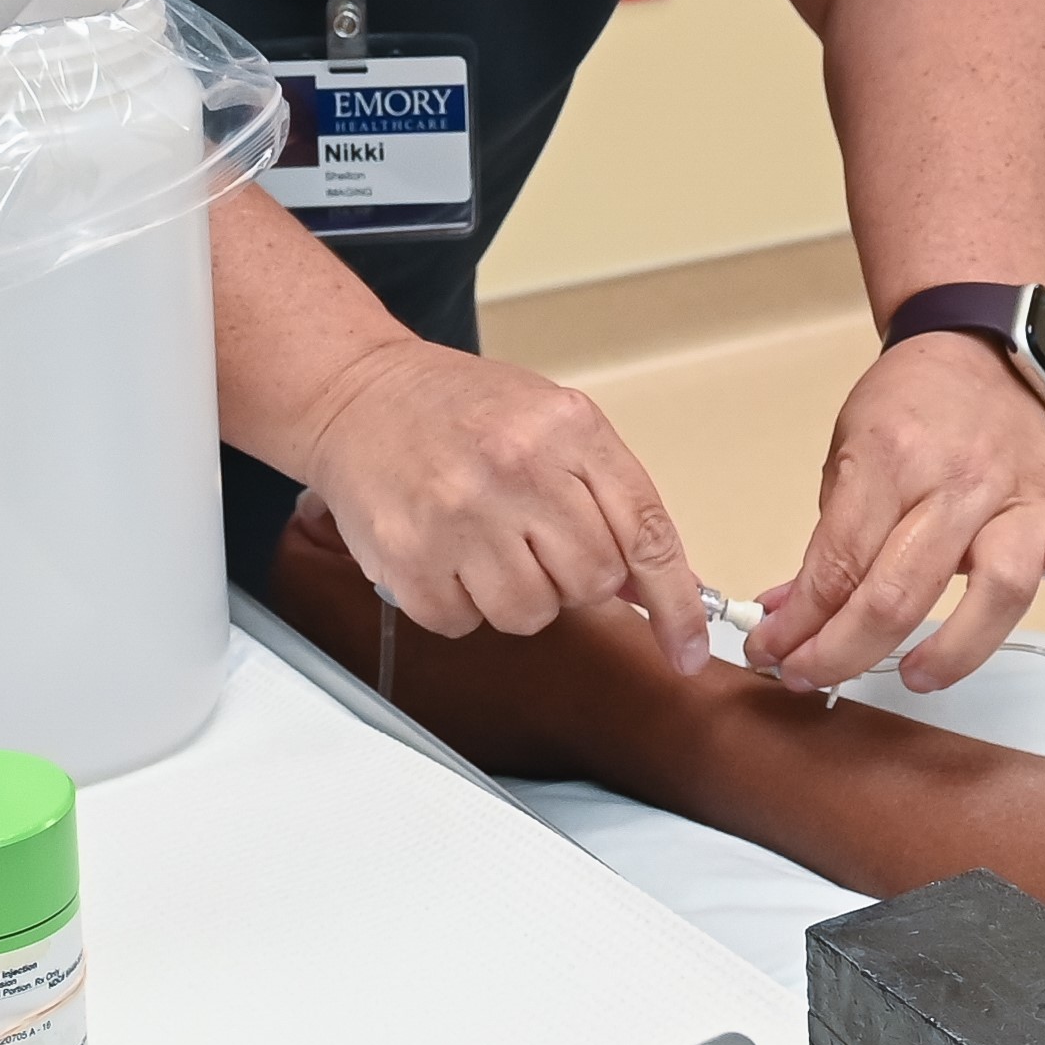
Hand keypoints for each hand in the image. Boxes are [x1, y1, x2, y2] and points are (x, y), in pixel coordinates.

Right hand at [292, 334, 713, 669]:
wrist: (357, 395)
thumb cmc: (458, 409)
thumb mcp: (551, 424)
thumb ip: (608, 497)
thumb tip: (656, 585)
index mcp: (566, 428)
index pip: (645, 533)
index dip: (675, 603)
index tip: (687, 650)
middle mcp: (515, 468)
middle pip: (591, 582)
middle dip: (571, 576)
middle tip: (532, 539)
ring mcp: (459, 516)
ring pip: (531, 614)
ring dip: (515, 594)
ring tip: (483, 543)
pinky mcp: (409, 559)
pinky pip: (464, 624)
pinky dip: (458, 603)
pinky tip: (443, 553)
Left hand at [748, 331, 1044, 690]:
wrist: (974, 347)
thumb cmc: (910, 405)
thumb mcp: (846, 455)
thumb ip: (827, 542)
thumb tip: (789, 616)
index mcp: (890, 459)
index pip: (838, 562)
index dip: (800, 621)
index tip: (776, 651)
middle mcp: (958, 481)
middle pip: (902, 588)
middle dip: (845, 649)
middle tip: (813, 674)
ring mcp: (1017, 496)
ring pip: (999, 586)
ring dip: (952, 648)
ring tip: (912, 676)